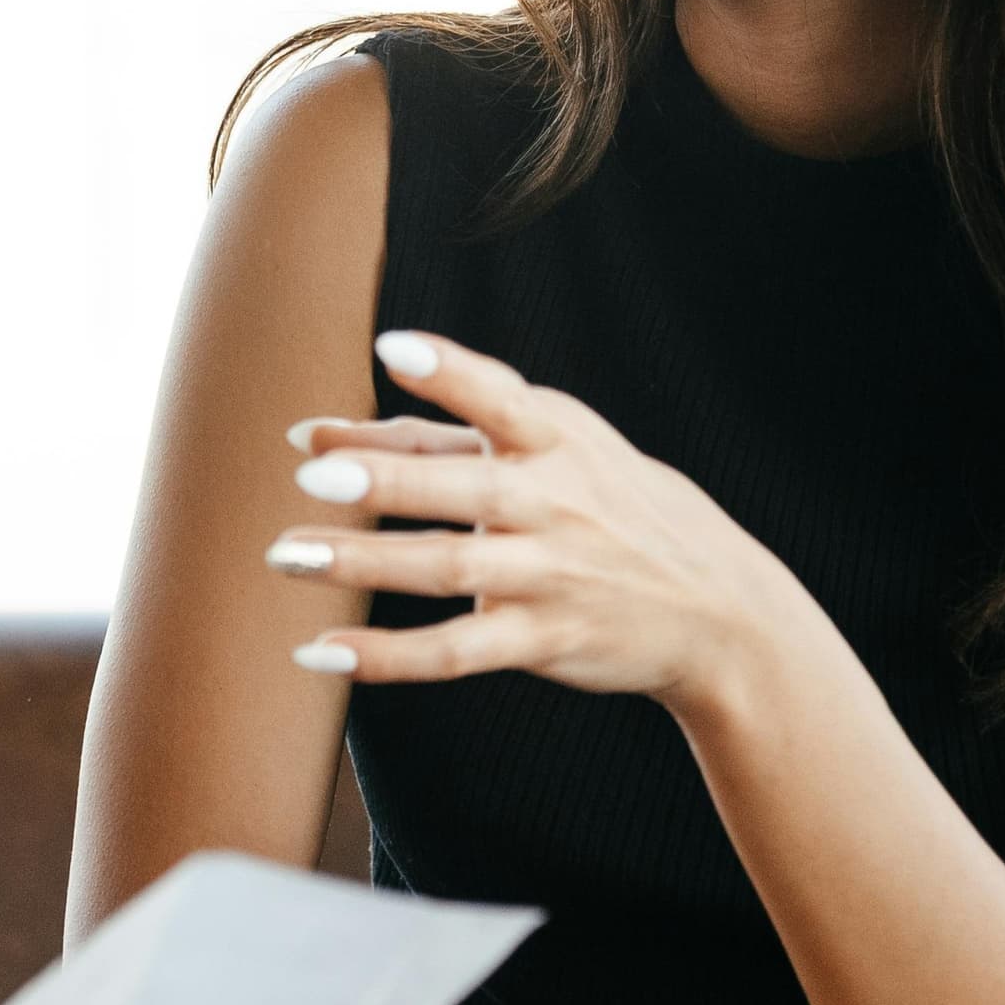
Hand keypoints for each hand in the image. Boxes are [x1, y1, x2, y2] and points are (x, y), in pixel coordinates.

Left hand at [269, 330, 818, 719]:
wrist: (717, 609)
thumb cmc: (608, 506)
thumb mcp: (551, 451)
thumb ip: (432, 438)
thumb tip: (313, 435)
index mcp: (558, 439)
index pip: (501, 398)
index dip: (451, 372)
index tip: (391, 347)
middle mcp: (554, 503)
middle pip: (461, 488)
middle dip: (386, 481)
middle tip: (312, 475)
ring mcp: (548, 575)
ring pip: (444, 569)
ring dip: (361, 564)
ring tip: (286, 555)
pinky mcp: (540, 641)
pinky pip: (453, 652)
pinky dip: (385, 657)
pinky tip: (319, 653)